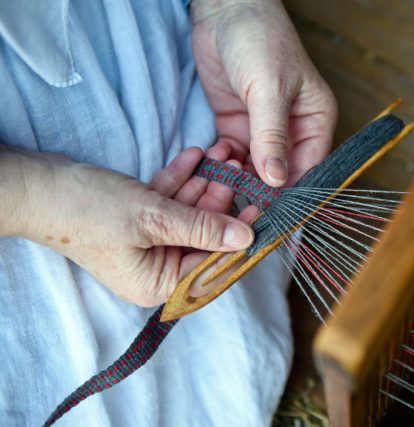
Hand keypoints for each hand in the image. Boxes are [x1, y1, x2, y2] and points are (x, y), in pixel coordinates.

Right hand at [0, 144, 254, 306]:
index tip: (260, 208)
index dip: (238, 236)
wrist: (39, 186)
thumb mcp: (154, 219)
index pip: (212, 264)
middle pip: (203, 235)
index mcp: (159, 284)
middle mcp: (155, 269)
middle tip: (242, 168)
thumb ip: (203, 228)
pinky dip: (180, 180)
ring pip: (187, 213)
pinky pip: (168, 201)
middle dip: (220, 198)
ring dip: (204, 182)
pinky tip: (196, 155)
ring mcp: (146, 244)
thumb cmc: (90, 210)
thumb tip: (246, 239)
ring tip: (224, 153)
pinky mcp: (137, 220)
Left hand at [190, 0, 337, 186]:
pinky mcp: (238, 127)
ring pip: (255, 171)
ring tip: (221, 178)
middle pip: (281, 176)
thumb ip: (272, 136)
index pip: (309, 169)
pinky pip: (233, 158)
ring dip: (238, 179)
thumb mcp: (268, 88)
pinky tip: (213, 163)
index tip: (272, 215)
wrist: (224, 11)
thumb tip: (278, 181)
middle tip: (238, 204)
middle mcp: (293, 131)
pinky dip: (223, 166)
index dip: (292, 195)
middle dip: (261, 191)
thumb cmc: (259, 39)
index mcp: (315, 121)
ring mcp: (263, 131)